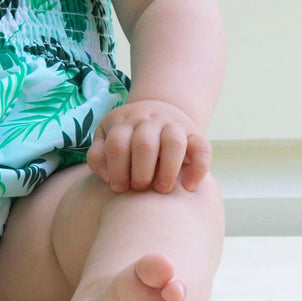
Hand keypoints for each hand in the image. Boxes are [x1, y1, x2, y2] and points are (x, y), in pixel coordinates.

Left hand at [88, 100, 210, 193]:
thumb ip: (99, 156)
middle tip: (139, 189)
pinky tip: (189, 187)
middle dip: (140, 172)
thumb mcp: (105, 137)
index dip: (117, 170)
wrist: (157, 110)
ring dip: (167, 170)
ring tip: (161, 190)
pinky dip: (199, 168)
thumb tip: (108, 177)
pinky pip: (202, 148)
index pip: (117, 144)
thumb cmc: (126, 135)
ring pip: (174, 143)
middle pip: (144, 144)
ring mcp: (172, 124)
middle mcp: (148, 120)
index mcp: (123, 122)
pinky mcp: (194, 134)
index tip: (119, 188)